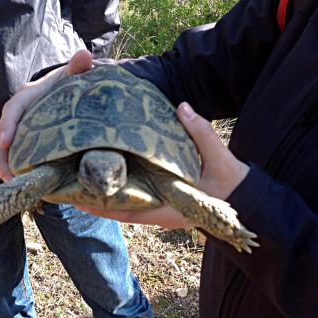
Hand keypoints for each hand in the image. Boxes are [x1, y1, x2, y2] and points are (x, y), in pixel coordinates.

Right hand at [0, 49, 92, 180]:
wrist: (66, 88)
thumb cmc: (69, 82)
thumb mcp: (73, 75)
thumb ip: (78, 67)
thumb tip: (85, 55)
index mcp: (28, 96)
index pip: (13, 109)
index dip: (8, 126)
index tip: (6, 143)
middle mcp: (17, 112)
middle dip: (0, 155)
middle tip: (8, 176)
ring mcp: (16, 127)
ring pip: (0, 147)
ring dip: (3, 165)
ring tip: (11, 184)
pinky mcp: (21, 139)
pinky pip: (10, 154)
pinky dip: (11, 167)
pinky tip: (21, 183)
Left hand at [76, 102, 248, 227]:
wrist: (246, 197)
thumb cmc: (232, 182)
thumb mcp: (219, 158)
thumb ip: (201, 133)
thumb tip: (182, 107)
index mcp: (168, 208)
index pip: (126, 211)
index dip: (101, 206)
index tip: (77, 196)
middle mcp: (159, 211)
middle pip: (119, 207)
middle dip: (97, 198)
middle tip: (71, 182)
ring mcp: (161, 205)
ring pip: (127, 202)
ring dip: (108, 192)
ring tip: (84, 174)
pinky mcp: (165, 197)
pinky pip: (138, 195)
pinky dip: (123, 186)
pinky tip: (112, 171)